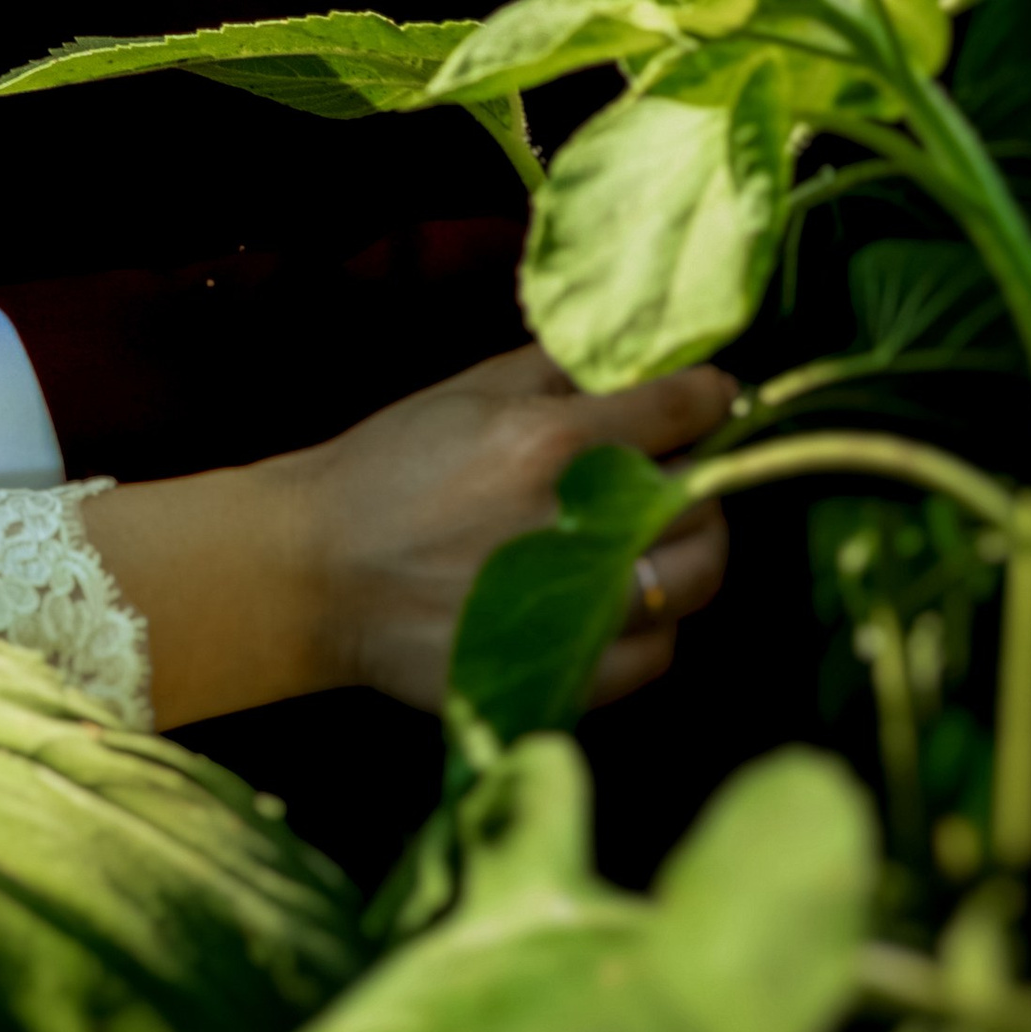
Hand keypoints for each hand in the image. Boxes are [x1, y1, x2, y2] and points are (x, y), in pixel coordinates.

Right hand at [276, 341, 731, 713]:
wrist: (317, 570)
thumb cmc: (389, 468)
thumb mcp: (466, 392)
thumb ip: (558, 369)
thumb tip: (639, 355)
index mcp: (552, 441)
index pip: (684, 408)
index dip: (711, 395)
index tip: (713, 396)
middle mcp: (575, 524)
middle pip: (704, 498)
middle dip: (699, 475)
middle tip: (672, 470)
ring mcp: (573, 609)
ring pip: (696, 579)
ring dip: (687, 551)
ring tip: (651, 538)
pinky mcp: (563, 676)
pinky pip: (658, 653)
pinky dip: (653, 624)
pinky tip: (616, 598)